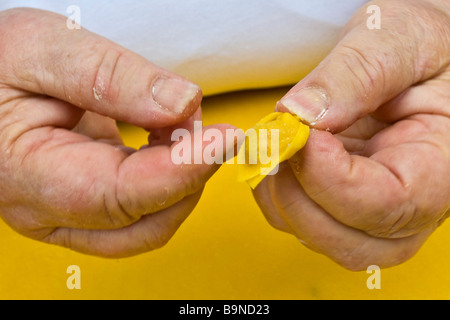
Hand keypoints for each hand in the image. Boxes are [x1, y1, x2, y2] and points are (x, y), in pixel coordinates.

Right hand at [0, 8, 232, 256]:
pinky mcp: (90, 204)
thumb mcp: (45, 50)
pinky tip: (166, 138)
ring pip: (151, 223)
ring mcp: (71, 214)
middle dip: (189, 176)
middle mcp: (51, 211)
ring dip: (183, 178)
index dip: (183, 169)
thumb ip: (113, 78)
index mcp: (29, 176)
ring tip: (179, 124)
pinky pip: (144, 207)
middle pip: (146, 223)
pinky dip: (170, 176)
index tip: (225, 139)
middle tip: (203, 124)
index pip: (123, 196)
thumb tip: (182, 104)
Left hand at [253, 0, 449, 269]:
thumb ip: (356, 74)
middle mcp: (411, 202)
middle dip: (298, 197)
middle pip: (350, 243)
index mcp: (442, 167)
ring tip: (276, 140)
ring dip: (280, 194)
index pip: (387, 206)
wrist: (419, 57)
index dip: (330, 179)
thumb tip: (299, 113)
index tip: (300, 134)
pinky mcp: (342, 197)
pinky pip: (300, 217)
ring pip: (318, 235)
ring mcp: (373, 205)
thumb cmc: (425, 47)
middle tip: (279, 140)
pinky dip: (274, 191)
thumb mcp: (400, 40)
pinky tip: (275, 151)